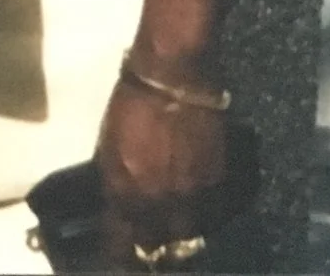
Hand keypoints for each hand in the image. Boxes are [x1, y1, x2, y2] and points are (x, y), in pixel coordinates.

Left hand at [96, 76, 227, 267]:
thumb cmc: (131, 103)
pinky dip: (206, 215)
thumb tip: (119, 205)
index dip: (120, 252)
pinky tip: (201, 210)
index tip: (120, 254)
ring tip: (177, 231)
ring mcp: (192, 195)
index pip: (121, 242)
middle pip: (158, 246)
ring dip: (180, 235)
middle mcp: (159, 202)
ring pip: (188, 235)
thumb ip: (117, 184)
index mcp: (125, 193)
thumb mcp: (110, 148)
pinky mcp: (219, 181)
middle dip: (152, 247)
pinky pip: (213, 213)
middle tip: (152, 245)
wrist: (173, 75)